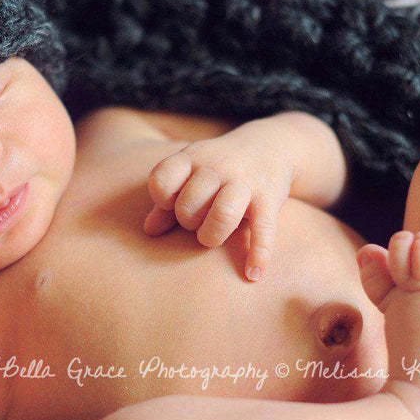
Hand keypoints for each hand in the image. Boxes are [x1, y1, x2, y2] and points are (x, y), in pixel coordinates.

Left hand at [142, 122, 292, 280]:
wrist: (270, 146)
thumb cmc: (218, 169)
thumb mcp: (190, 175)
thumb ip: (167, 203)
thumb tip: (149, 231)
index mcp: (191, 159)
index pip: (162, 179)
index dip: (162, 198)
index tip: (172, 203)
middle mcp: (217, 167)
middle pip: (189, 203)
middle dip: (188, 221)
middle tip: (198, 221)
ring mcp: (245, 182)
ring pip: (223, 213)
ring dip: (212, 234)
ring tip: (213, 238)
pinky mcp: (270, 199)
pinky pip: (263, 230)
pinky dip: (259, 254)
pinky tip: (253, 274)